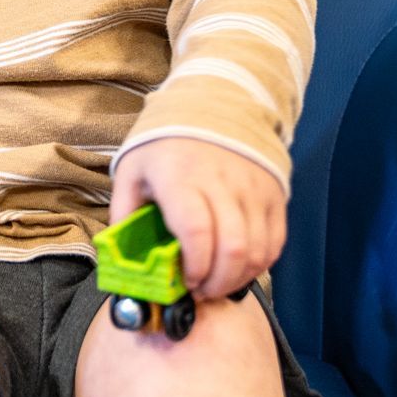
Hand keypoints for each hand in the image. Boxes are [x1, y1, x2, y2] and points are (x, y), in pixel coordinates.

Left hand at [109, 136, 285, 299]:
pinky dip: (259, 265)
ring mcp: (252, 188)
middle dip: (216, 283)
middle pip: (232, 248)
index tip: (185, 281)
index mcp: (180, 175)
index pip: (196, 230)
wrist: (212, 106)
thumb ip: (124, 214)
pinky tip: (238, 269)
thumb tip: (122, 257)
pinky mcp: (273, 194)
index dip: (194, 266)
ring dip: (237, 279)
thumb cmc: (166, 146)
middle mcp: (222, 181)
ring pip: (257, 250)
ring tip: (217, 284)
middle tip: (201, 291)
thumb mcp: (133, 170)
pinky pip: (274, 242)